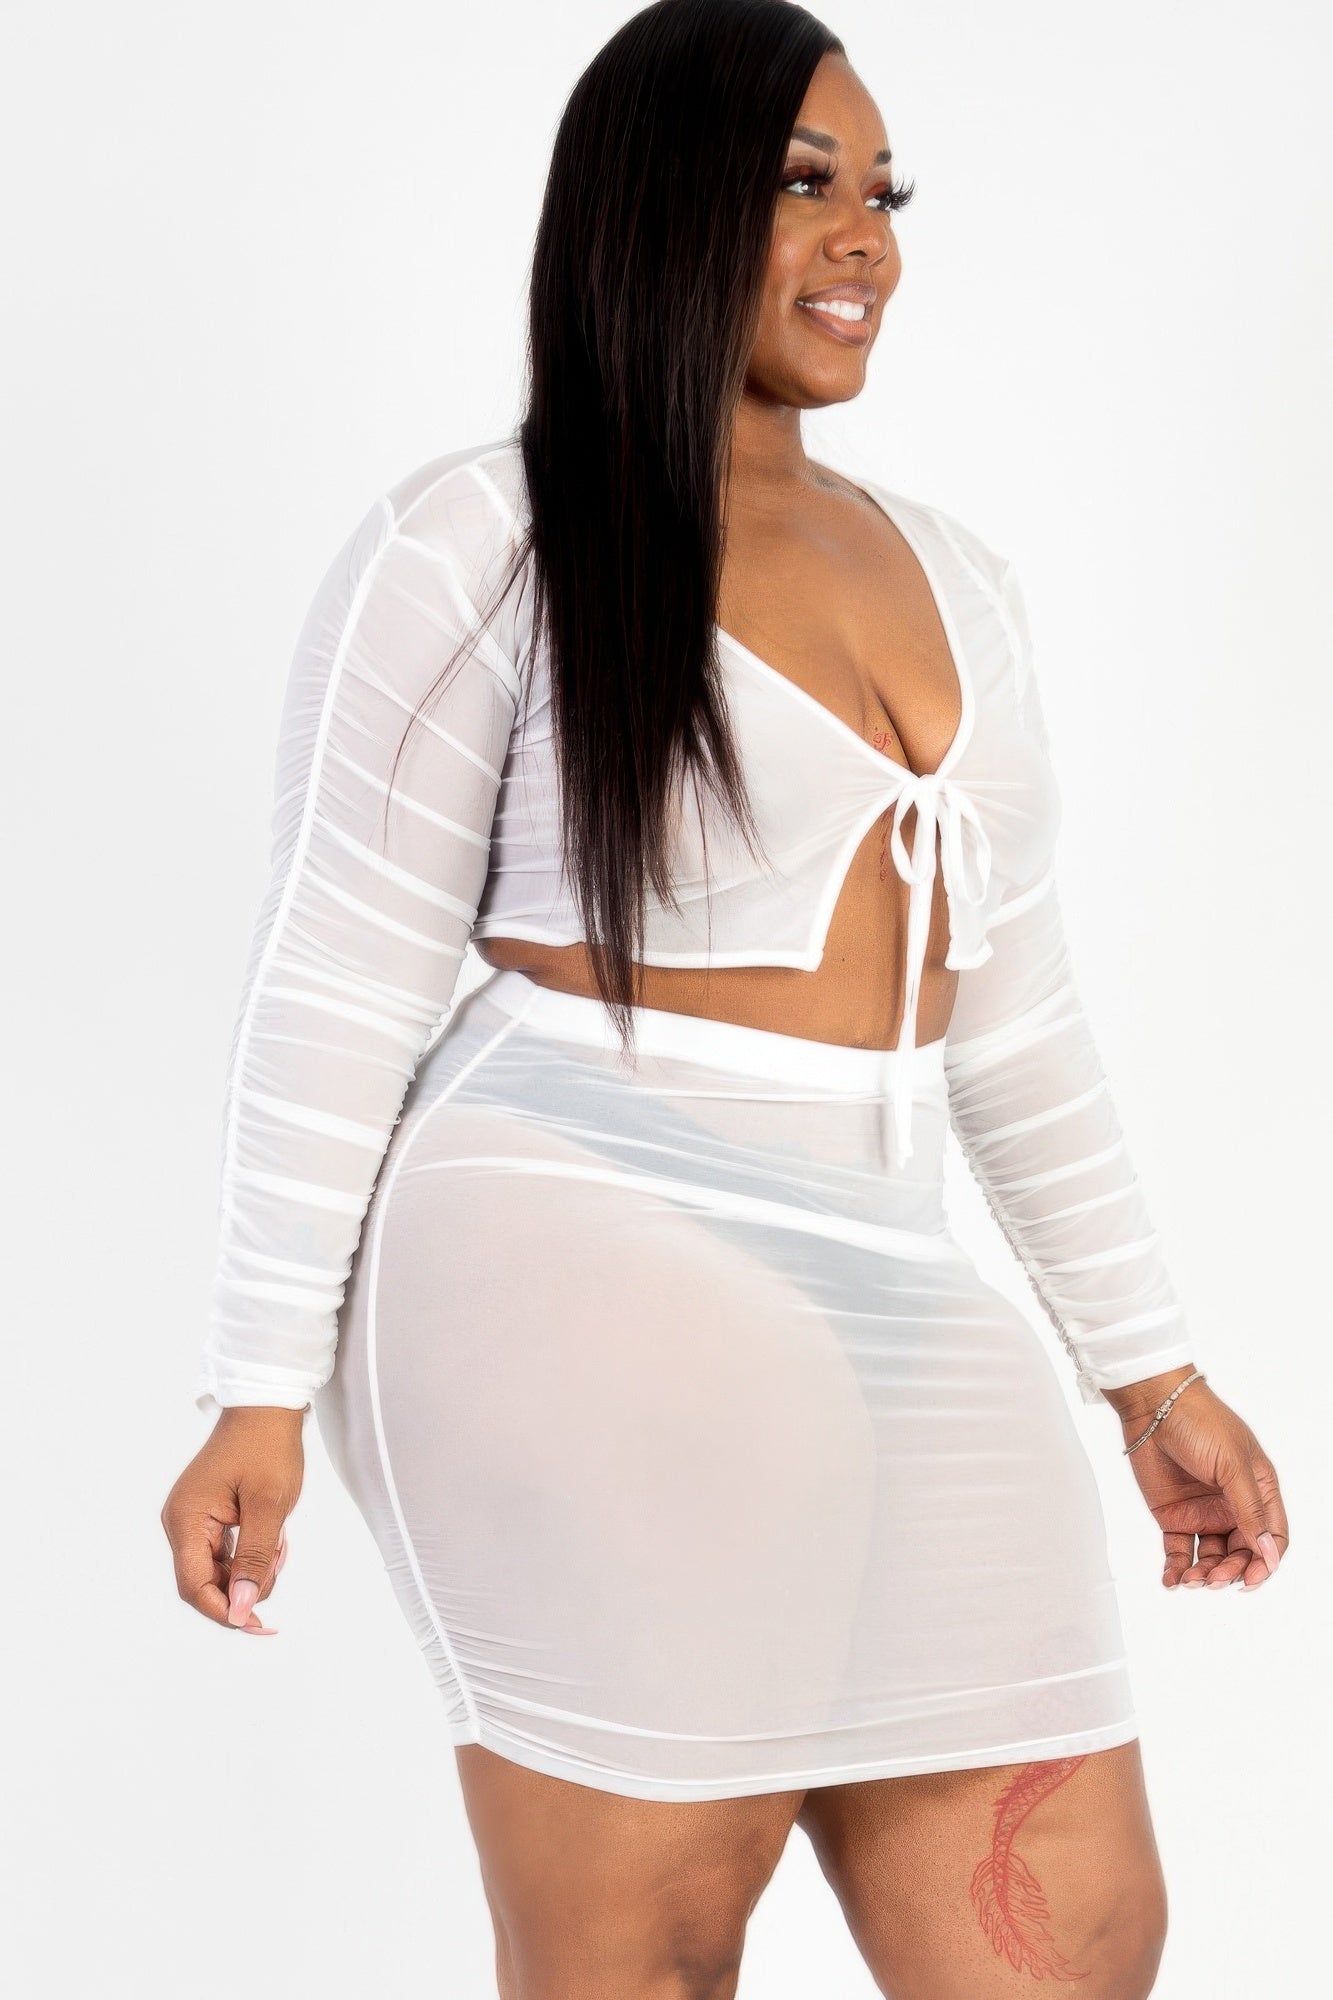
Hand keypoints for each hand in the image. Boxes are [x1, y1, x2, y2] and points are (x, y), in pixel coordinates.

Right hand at [161, 1406, 305, 1634]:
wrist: (267, 1405)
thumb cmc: (268, 1448)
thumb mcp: (269, 1506)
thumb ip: (253, 1559)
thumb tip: (240, 1609)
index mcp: (186, 1520)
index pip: (195, 1587)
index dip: (225, 1612)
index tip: (260, 1625)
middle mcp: (180, 1522)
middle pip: (204, 1582)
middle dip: (243, 1587)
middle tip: (278, 1560)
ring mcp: (192, 1518)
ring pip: (217, 1569)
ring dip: (250, 1569)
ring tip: (279, 1541)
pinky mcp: (207, 1515)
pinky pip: (223, 1551)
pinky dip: (249, 1554)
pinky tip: (273, 1539)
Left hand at [1115, 1374, 1287, 1590]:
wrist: (1153, 1405)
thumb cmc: (1201, 1423)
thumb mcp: (1232, 1466)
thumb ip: (1250, 1510)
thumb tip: (1269, 1553)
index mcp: (1258, 1491)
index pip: (1271, 1537)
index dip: (1266, 1562)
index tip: (1251, 1579)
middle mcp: (1233, 1506)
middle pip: (1242, 1553)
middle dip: (1231, 1572)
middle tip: (1214, 1579)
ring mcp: (1203, 1512)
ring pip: (1212, 1558)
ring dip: (1205, 1575)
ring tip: (1191, 1581)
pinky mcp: (1174, 1516)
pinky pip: (1179, 1551)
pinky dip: (1177, 1570)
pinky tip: (1172, 1581)